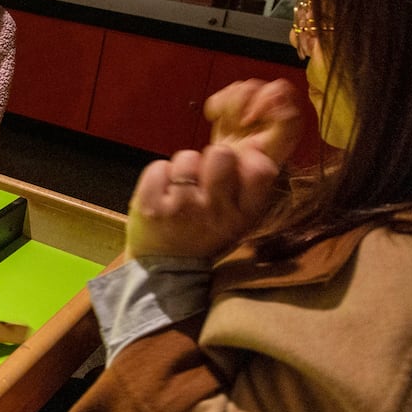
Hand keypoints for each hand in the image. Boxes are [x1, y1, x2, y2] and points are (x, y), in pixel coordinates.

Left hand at [125, 144, 278, 259]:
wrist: (165, 267)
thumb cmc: (204, 232)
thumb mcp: (235, 216)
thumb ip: (248, 183)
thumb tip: (255, 144)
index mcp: (243, 214)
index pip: (261, 172)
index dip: (249, 159)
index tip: (237, 167)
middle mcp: (216, 211)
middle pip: (221, 154)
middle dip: (211, 158)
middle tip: (203, 178)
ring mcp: (182, 208)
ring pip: (187, 157)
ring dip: (182, 167)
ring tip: (180, 188)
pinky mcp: (151, 206)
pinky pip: (158, 167)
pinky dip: (158, 176)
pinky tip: (161, 194)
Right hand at [205, 79, 301, 167]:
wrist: (232, 174)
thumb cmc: (257, 164)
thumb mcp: (276, 145)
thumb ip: (285, 121)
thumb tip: (281, 99)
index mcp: (284, 112)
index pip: (278, 88)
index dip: (262, 99)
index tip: (251, 118)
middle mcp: (267, 105)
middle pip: (252, 86)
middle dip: (241, 106)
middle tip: (240, 126)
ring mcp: (247, 105)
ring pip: (236, 88)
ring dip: (229, 110)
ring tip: (232, 128)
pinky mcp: (228, 108)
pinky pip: (218, 97)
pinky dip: (215, 109)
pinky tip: (220, 123)